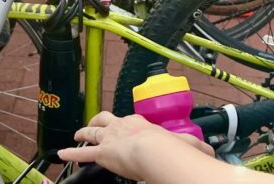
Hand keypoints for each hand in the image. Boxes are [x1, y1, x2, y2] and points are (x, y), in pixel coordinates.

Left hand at [58, 112, 212, 180]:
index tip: (124, 126)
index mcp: (139, 122)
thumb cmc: (167, 148)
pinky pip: (83, 153)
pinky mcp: (102, 153)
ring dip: (83, 133)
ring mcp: (110, 138)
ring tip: (77, 135)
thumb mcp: (184, 144)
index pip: (129, 120)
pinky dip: (71, 154)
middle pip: (105, 119)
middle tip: (93, 124)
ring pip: (92, 131)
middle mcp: (121, 125)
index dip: (124, 124)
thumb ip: (195, 148)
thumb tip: (211, 154)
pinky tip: (61, 154)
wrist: (153, 152)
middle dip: (98, 121)